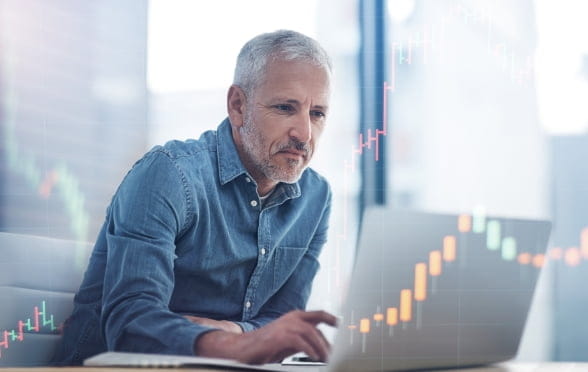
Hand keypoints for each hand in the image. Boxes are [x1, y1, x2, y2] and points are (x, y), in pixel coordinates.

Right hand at [194, 310, 336, 364]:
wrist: (242, 348)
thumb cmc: (265, 345)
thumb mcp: (288, 341)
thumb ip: (303, 340)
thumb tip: (321, 348)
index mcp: (294, 317)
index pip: (318, 315)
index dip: (332, 318)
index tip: (343, 325)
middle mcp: (291, 318)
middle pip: (317, 328)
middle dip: (327, 343)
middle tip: (334, 356)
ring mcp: (285, 325)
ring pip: (311, 334)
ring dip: (320, 348)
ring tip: (326, 359)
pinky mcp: (280, 336)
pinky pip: (300, 342)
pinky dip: (309, 350)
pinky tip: (313, 357)